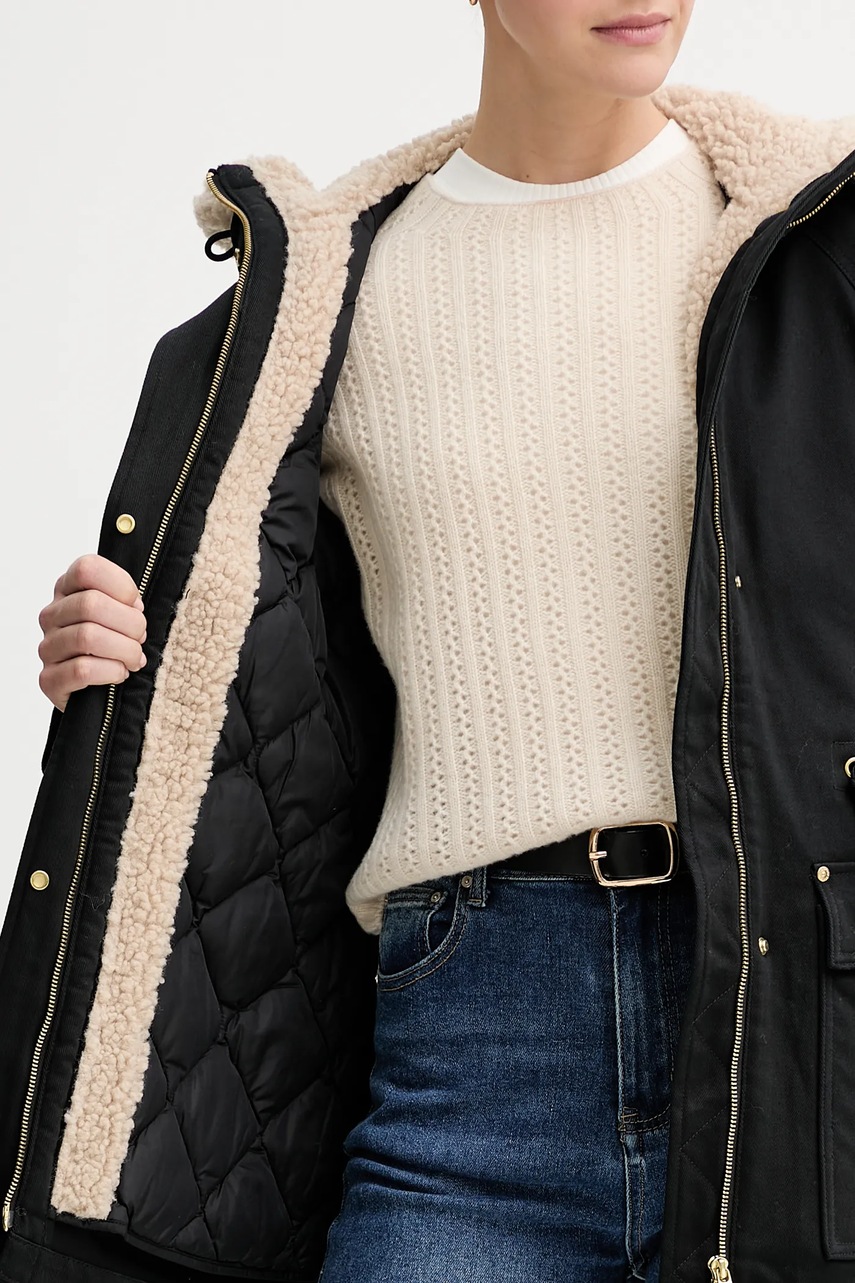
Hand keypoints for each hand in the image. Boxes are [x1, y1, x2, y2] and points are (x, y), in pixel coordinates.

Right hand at [37, 554, 147, 711]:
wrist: (101, 692)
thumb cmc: (116, 645)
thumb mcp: (124, 613)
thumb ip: (126, 599)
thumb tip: (134, 605)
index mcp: (67, 590)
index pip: (87, 568)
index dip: (121, 586)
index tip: (136, 605)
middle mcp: (52, 615)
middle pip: (91, 604)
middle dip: (129, 623)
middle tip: (140, 638)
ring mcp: (47, 647)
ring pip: (87, 637)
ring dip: (124, 650)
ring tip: (134, 659)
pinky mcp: (49, 680)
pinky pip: (82, 670)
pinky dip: (111, 671)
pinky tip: (120, 673)